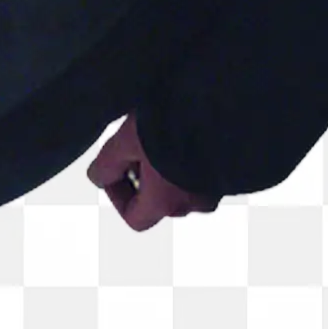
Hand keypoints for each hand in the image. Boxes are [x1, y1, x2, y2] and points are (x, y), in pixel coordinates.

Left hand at [87, 114, 210, 230]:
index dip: (117, 197)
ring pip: (181, 189)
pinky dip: (187, 164)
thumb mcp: (127, 140)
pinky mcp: (230, 173)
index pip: (134, 219)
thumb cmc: (172, 126)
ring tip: (159, 137)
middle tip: (136, 147)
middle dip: (142, 179)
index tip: (115, 169)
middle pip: (158, 203)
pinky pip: (202, 177)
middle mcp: (193, 204)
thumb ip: (107, 164)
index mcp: (165, 202)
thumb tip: (97, 178)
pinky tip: (181, 134)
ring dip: (166, 171)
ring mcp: (216, 191)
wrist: (222, 109)